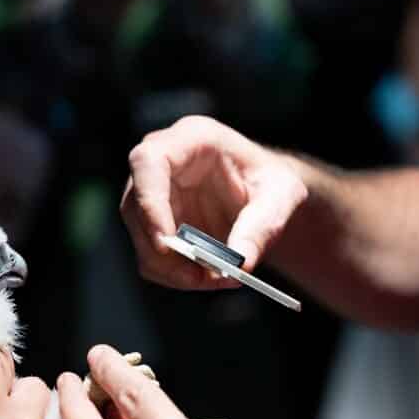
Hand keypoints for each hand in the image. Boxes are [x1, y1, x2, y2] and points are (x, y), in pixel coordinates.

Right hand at [122, 115, 306, 289]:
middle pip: (136, 208)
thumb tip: (240, 262)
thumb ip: (262, 227)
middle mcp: (161, 164)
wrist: (265, 196)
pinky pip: (150, 257)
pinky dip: (174, 275)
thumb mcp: (281, 197)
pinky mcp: (152, 222)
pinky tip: (205, 276)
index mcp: (191, 139)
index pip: (148, 162)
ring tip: (215, 279)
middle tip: (204, 277)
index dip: (149, 201)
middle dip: (166, 252)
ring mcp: (151, 194)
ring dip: (172, 269)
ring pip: (141, 238)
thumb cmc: (271, 183)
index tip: (166, 241)